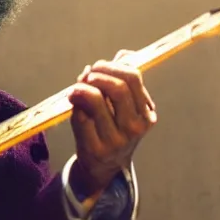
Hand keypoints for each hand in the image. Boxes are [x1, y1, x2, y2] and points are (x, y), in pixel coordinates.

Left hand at [67, 50, 156, 192]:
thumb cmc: (111, 129)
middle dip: (97, 75)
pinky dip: (75, 105)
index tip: (97, 67)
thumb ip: (122, 80)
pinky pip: (81, 117)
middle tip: (86, 76)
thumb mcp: (123, 108)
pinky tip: (74, 104)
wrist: (103, 166)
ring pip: (96, 100)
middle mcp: (135, 127)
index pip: (133, 78)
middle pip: (117, 87)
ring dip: (81, 88)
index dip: (111, 67)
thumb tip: (124, 54)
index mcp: (145, 114)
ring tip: (75, 89)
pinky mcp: (95, 148)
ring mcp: (116, 139)